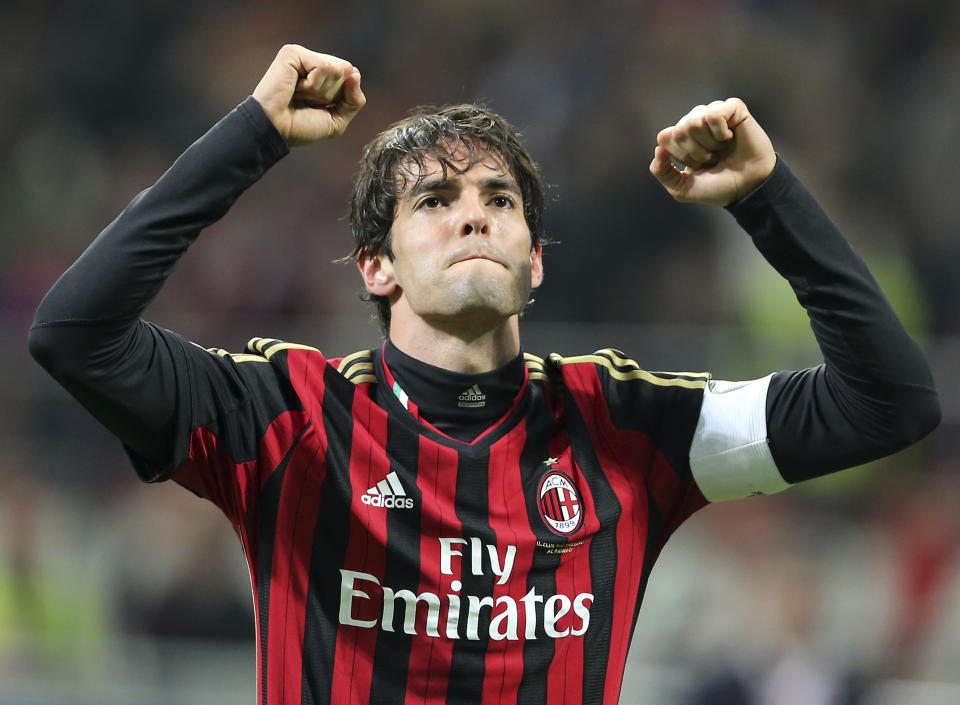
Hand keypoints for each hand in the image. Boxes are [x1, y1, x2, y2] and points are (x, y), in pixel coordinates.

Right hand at [252, 45, 365, 146]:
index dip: (343, 97)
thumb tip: (355, 74)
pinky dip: (313, 85)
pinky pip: (323, 67)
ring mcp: (302, 56)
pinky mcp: (293, 53)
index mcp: (322, 75)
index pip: (352, 76)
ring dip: (321, 91)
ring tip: (299, 95)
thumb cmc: (300, 127)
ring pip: (337, 69)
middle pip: (347, 71)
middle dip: (332, 94)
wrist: (276, 131)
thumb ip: (354, 100)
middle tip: (307, 101)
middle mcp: (313, 62)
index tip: (319, 107)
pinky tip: (294, 88)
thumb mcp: (337, 120)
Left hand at [649, 98, 775, 205]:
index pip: (665, 136)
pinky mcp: (733, 108)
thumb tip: (658, 149)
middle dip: (695, 152)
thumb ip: (662, 172)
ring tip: (721, 149)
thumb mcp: (681, 188)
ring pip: (694, 121)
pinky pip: (713, 114)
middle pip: (679, 130)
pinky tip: (730, 137)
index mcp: (682, 137)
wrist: (747, 188)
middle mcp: (696, 121)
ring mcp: (714, 113)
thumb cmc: (717, 186)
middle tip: (712, 158)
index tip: (696, 165)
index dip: (680, 155)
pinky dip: (720, 132)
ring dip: (708, 143)